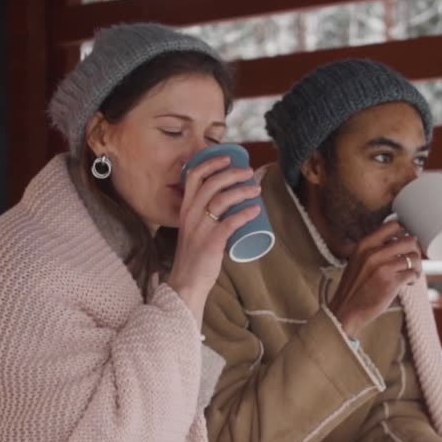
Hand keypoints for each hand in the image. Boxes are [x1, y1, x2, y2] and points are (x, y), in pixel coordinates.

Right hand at [168, 157, 260, 315]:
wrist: (186, 283)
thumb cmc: (194, 256)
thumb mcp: (194, 229)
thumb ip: (206, 217)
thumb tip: (231, 206)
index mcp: (185, 208)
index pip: (193, 176)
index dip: (210, 163)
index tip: (227, 158)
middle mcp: (190, 215)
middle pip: (211, 183)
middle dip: (232, 173)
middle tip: (248, 173)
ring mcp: (200, 228)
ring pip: (221, 200)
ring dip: (242, 191)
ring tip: (256, 189)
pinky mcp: (210, 243)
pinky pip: (229, 223)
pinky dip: (244, 214)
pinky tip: (256, 210)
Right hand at [328, 221, 421, 337]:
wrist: (345, 310)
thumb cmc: (354, 287)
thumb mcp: (357, 260)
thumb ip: (374, 250)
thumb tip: (399, 242)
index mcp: (365, 244)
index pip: (393, 226)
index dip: (404, 234)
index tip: (405, 244)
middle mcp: (374, 252)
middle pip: (409, 240)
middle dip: (414, 250)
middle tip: (412, 260)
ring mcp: (383, 267)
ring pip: (413, 257)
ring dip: (417, 266)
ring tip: (412, 273)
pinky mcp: (391, 282)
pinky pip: (412, 273)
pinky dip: (413, 278)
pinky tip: (409, 282)